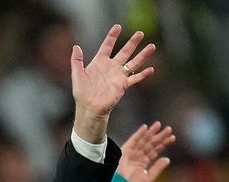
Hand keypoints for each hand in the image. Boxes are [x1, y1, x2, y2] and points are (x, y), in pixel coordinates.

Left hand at [72, 25, 155, 142]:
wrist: (88, 108)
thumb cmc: (82, 93)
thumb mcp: (77, 74)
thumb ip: (76, 60)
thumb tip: (76, 46)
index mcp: (99, 62)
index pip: (107, 46)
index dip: (112, 36)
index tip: (118, 27)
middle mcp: (111, 67)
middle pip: (124, 52)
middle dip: (132, 43)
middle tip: (140, 33)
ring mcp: (118, 76)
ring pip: (133, 63)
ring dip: (142, 56)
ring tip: (151, 47)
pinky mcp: (122, 86)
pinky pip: (135, 79)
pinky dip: (143, 75)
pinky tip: (150, 69)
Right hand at [116, 121, 174, 181]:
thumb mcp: (149, 177)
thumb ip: (158, 168)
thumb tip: (167, 159)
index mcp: (144, 162)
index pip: (156, 150)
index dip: (164, 144)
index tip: (172, 137)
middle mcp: (138, 156)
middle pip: (151, 144)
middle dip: (159, 136)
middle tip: (169, 129)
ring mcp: (132, 153)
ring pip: (143, 140)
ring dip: (150, 132)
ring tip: (158, 125)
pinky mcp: (125, 151)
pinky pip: (133, 140)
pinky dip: (139, 134)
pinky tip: (145, 127)